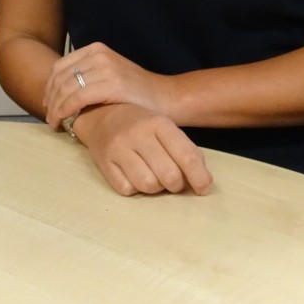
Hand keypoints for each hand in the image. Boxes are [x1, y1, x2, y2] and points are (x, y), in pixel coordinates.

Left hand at [44, 41, 171, 127]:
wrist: (166, 98)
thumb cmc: (137, 93)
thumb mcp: (110, 74)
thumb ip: (88, 76)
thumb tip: (60, 90)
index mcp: (96, 50)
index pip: (60, 67)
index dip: (49, 87)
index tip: (48, 104)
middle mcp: (99, 55)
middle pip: (60, 77)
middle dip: (50, 100)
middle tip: (50, 118)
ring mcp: (105, 68)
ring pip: (66, 89)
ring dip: (55, 108)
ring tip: (55, 123)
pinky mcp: (111, 85)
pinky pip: (77, 98)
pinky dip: (65, 110)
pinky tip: (64, 121)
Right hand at [73, 103, 211, 195]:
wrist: (100, 113)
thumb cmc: (141, 125)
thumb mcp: (166, 128)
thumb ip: (186, 150)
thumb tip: (202, 181)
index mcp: (159, 123)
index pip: (187, 156)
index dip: (200, 177)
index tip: (203, 188)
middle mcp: (138, 134)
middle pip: (169, 176)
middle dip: (177, 185)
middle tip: (173, 181)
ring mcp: (118, 148)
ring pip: (148, 185)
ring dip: (155, 188)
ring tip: (153, 177)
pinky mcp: (104, 163)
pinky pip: (127, 189)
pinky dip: (134, 188)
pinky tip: (133, 175)